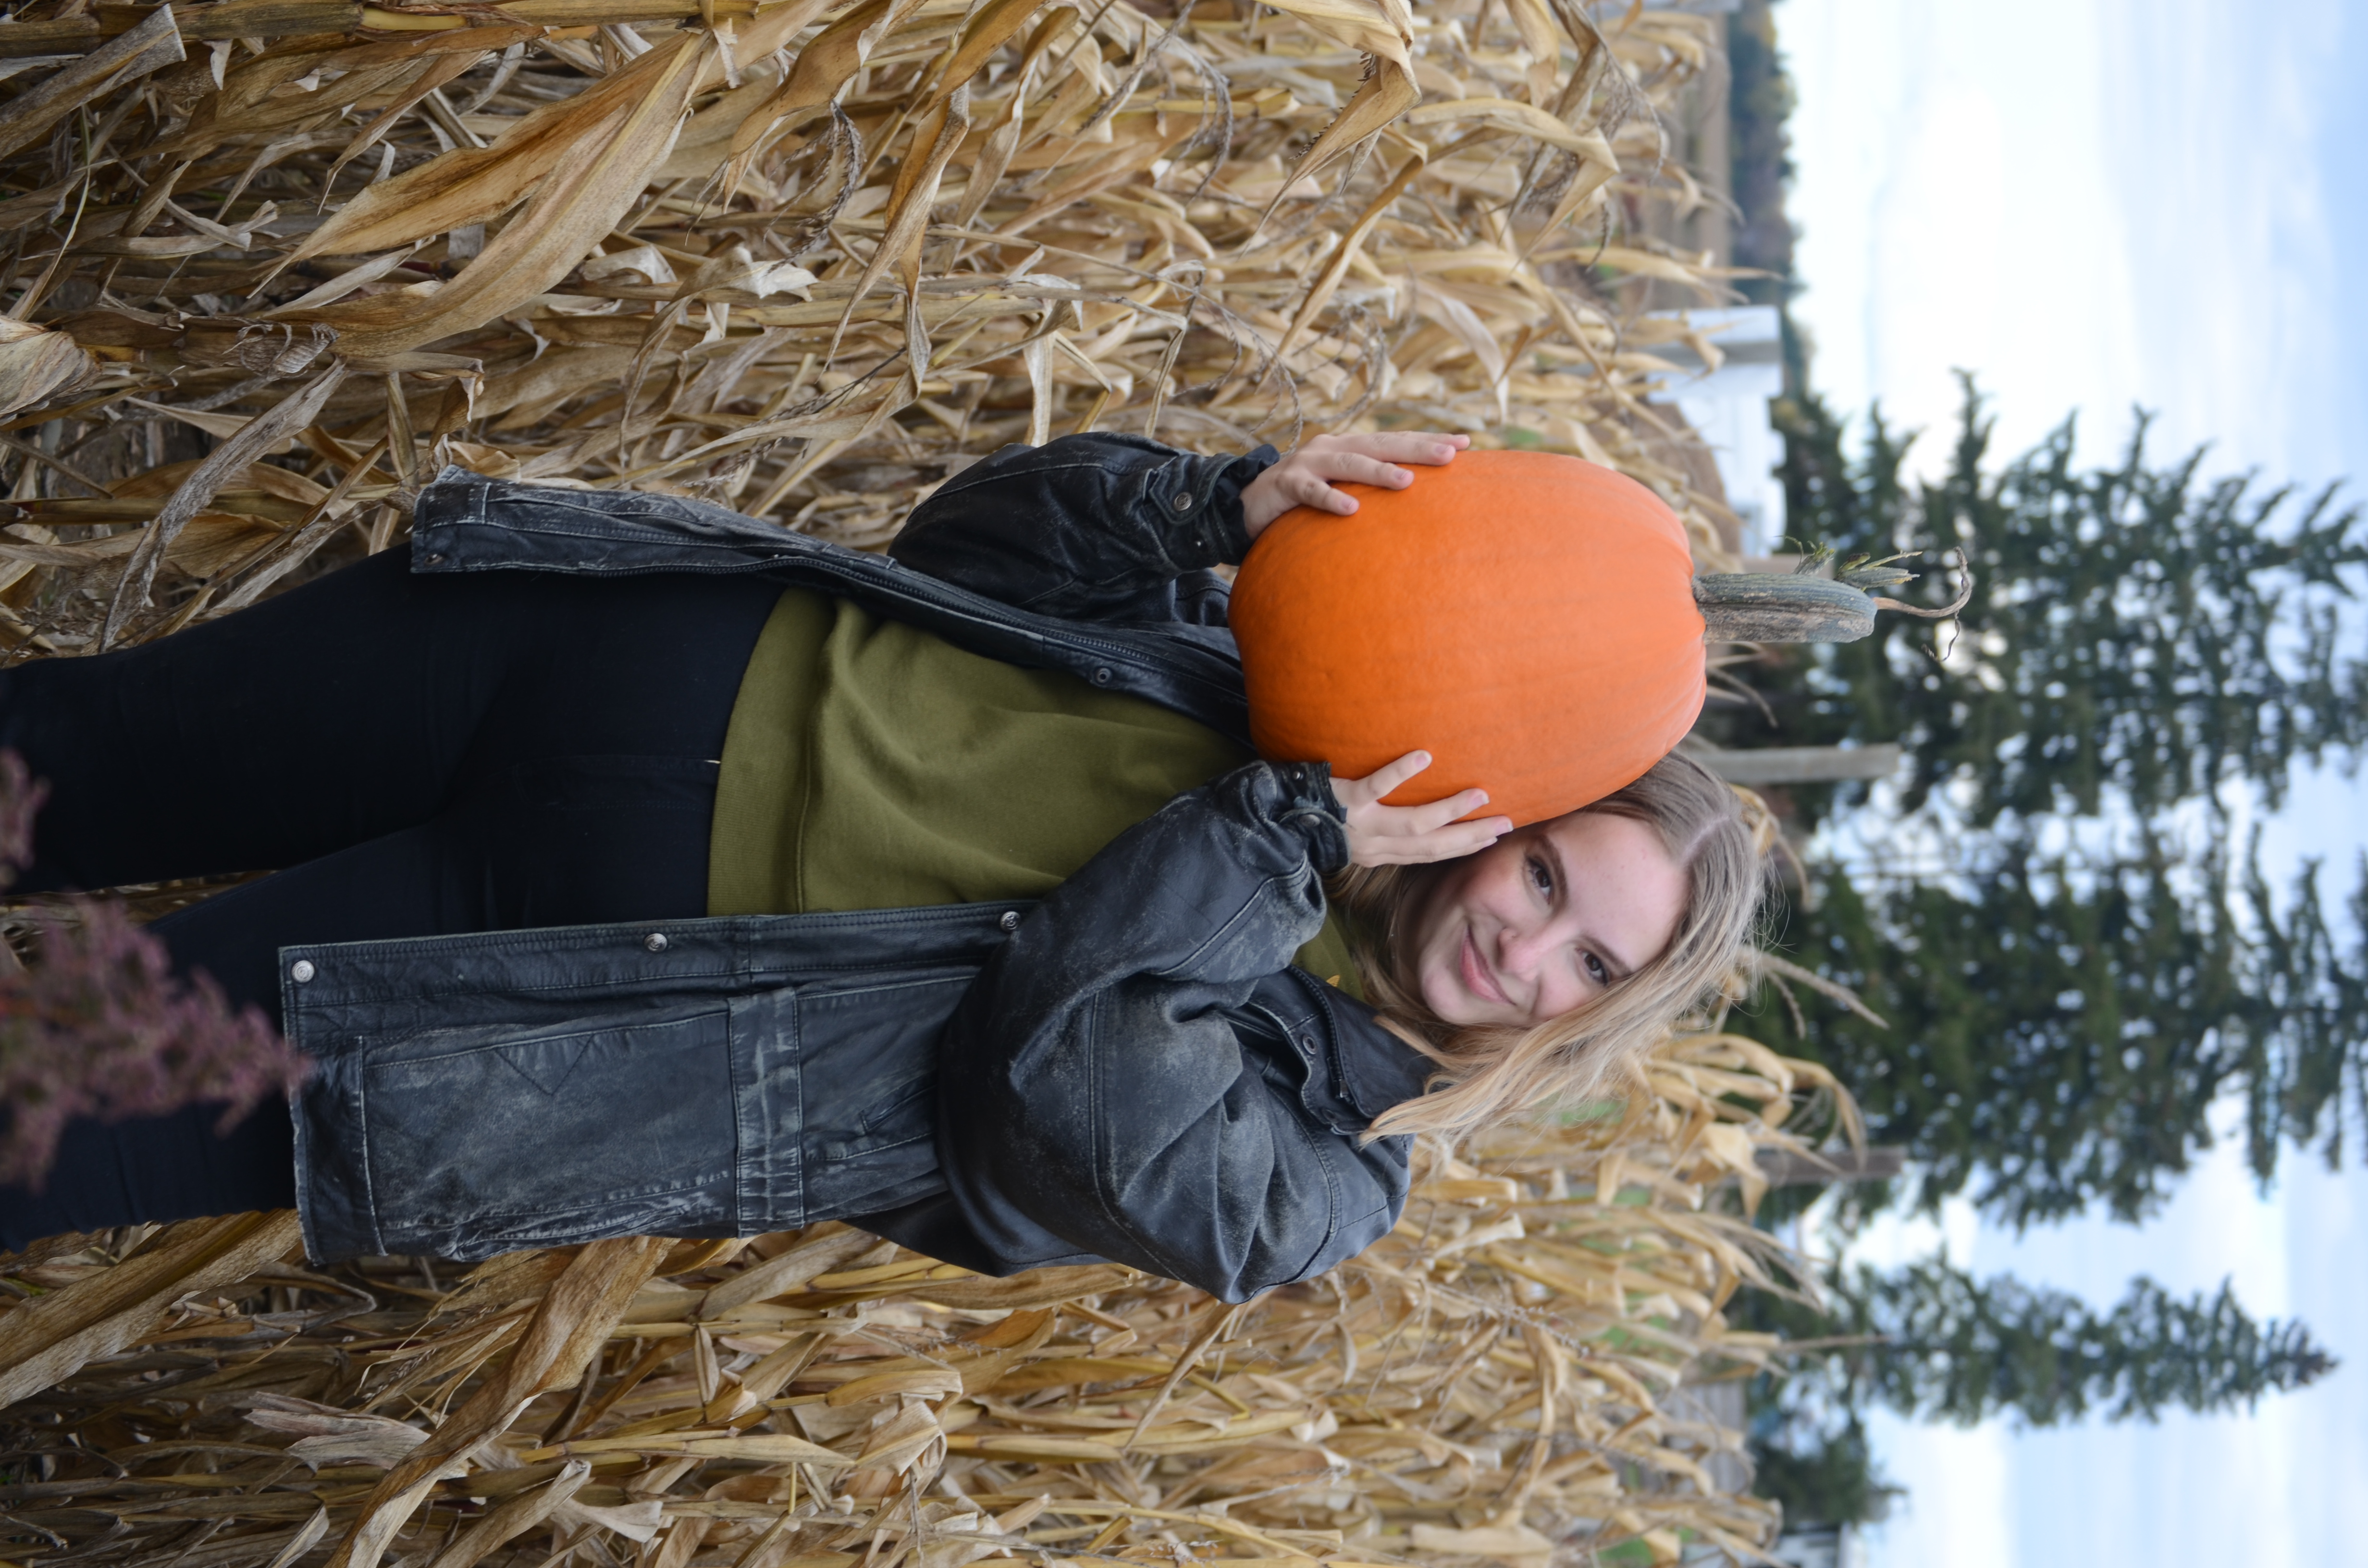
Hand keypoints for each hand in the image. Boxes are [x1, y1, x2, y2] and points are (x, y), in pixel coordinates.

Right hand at [1241, 431, 1470, 540]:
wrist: (1245, 504)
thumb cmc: (1302, 501)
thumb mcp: (1340, 488)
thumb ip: (1370, 488)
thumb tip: (1418, 498)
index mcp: (1350, 447)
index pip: (1395, 441)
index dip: (1428, 439)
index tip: (1466, 443)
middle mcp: (1332, 448)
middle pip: (1380, 444)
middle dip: (1416, 448)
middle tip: (1450, 453)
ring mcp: (1308, 464)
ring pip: (1349, 464)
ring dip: (1379, 472)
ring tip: (1408, 482)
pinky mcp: (1286, 486)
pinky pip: (1311, 493)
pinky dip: (1331, 499)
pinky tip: (1352, 509)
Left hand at [1333, 751, 1510, 867]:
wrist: (1273, 819)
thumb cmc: (1318, 820)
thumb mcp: (1353, 836)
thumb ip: (1383, 831)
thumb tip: (1417, 818)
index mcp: (1379, 853)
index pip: (1429, 855)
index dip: (1462, 847)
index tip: (1493, 837)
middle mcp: (1373, 845)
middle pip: (1430, 847)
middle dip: (1469, 837)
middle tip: (1505, 823)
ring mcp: (1361, 824)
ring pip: (1412, 825)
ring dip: (1448, 811)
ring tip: (1479, 794)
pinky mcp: (1346, 801)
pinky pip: (1376, 786)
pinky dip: (1400, 773)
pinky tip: (1424, 757)